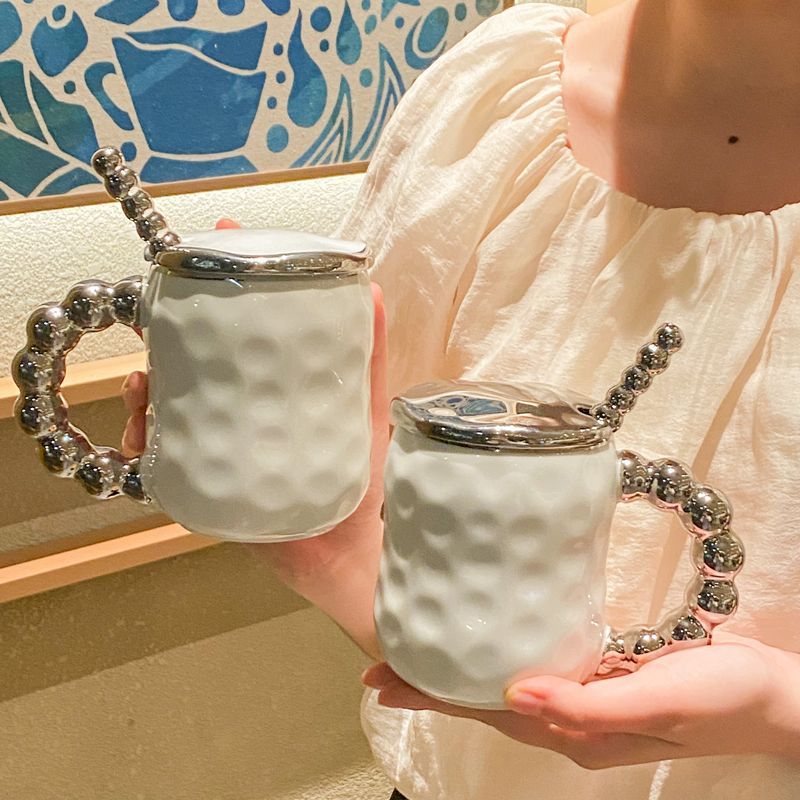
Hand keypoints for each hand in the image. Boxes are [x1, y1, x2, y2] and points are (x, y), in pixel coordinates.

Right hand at [121, 217, 388, 656]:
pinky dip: (142, 444)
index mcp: (280, 391)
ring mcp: (225, 449)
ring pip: (170, 408)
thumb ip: (370, 357)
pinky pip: (164, 462)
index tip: (215, 245)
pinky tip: (138, 435)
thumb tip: (372, 288)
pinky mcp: (209, 488)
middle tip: (156, 321)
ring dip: (145, 389)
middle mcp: (247, 414)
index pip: (246, 330)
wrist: (355, 558)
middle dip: (168, 338)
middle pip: (196, 363)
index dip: (227, 288)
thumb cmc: (366, 484)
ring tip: (143, 384)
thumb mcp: (368, 410)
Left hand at [363, 631, 799, 768]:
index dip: (431, 696)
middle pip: (486, 703)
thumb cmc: (721, 700)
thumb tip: (515, 695)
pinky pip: (538, 672)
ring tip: (424, 650)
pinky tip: (494, 643)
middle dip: (433, 685)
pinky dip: (503, 659)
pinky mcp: (604, 679)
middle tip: (384, 663)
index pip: (486, 711)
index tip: (379, 679)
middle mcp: (572, 722)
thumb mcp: (656, 701)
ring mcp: (587, 703)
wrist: (774, 697)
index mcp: (576, 731)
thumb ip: (585, 706)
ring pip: (507, 689)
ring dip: (463, 673)